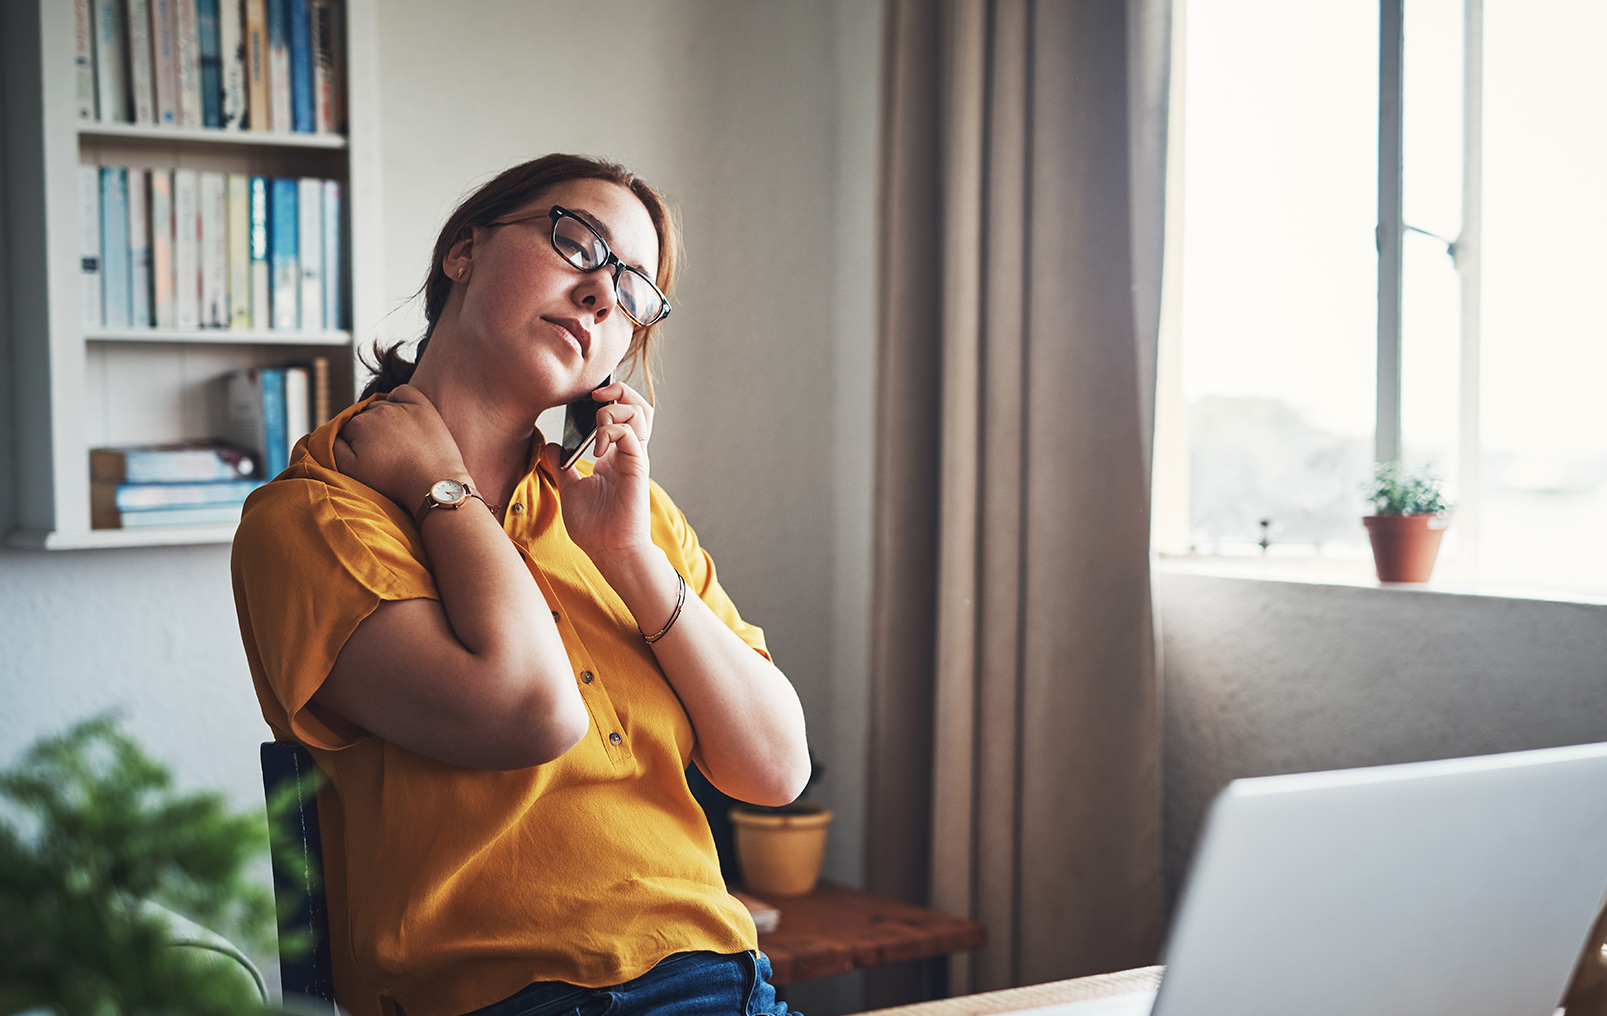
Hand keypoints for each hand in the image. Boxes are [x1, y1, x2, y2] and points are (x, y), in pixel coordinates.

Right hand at [334, 384, 468, 511]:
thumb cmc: (392, 482)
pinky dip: (398, 398)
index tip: (365, 459)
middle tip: (381, 454)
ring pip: (382, 406)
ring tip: (393, 442)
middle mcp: (379, 410)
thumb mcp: (351, 471)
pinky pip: (403, 392)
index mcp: (358, 424)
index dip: (352, 445)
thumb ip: (333, 448)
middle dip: (367, 433)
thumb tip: (330, 433)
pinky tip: (400, 413)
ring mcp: (402, 407)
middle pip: (363, 417)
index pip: (346, 430)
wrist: (433, 484)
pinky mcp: (423, 407)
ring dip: (382, 419)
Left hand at [542, 380, 655, 570]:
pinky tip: (596, 448)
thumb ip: (561, 466)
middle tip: (595, 395)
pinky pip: (630, 434)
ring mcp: (635, 458)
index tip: (586, 399)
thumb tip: (550, 447)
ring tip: (597, 422)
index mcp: (615, 454)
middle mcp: (628, 452)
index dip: (609, 398)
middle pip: (637, 405)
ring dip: (615, 408)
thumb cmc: (595, 526)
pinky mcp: (637, 467)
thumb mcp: (569, 489)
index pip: (622, 413)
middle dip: (618, 391)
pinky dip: (611, 431)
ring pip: (639, 413)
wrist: (608, 550)